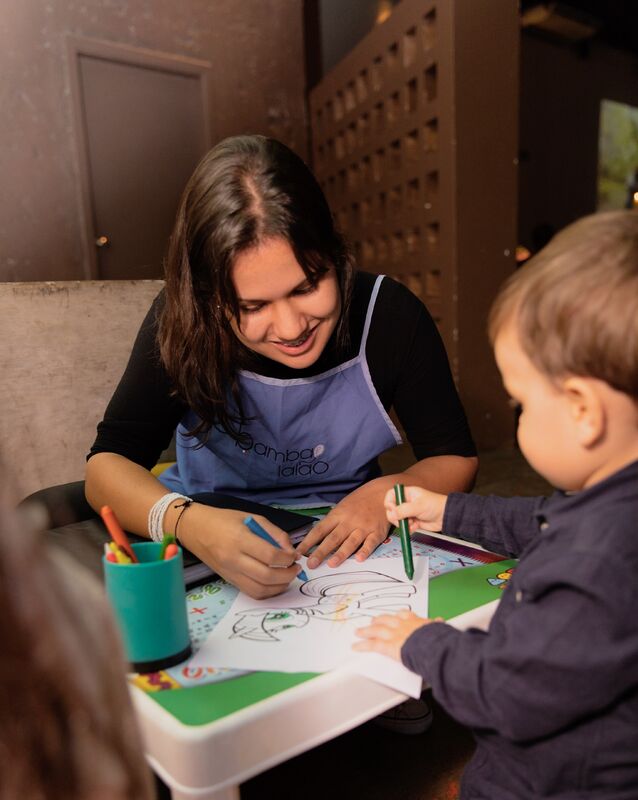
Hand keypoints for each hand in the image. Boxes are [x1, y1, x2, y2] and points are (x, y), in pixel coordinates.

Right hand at [178, 504, 300, 598]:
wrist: (196, 529)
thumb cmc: (225, 520)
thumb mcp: (252, 518)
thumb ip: (275, 533)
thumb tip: (291, 551)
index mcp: (240, 539)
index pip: (270, 555)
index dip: (287, 558)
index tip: (294, 556)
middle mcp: (233, 559)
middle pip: (266, 576)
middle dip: (287, 575)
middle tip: (296, 569)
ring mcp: (230, 573)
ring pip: (259, 590)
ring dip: (279, 587)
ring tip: (288, 576)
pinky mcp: (229, 581)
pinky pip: (251, 592)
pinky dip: (267, 591)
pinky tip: (275, 582)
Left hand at [296, 483, 390, 568]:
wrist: (383, 492)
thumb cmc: (360, 501)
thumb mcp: (342, 507)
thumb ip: (332, 522)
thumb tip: (317, 538)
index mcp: (337, 515)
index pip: (320, 530)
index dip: (308, 542)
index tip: (298, 553)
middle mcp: (349, 521)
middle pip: (333, 538)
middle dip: (321, 552)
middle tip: (311, 564)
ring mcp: (363, 527)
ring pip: (350, 542)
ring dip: (341, 553)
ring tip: (332, 564)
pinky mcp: (377, 532)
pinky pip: (370, 543)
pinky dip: (365, 551)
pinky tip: (360, 559)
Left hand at [353, 610, 440, 660]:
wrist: (433, 645)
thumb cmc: (437, 638)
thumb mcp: (438, 628)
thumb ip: (436, 625)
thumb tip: (441, 621)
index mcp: (414, 620)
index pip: (404, 615)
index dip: (397, 616)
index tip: (394, 616)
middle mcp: (402, 625)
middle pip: (386, 620)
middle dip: (378, 620)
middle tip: (373, 621)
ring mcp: (393, 634)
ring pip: (376, 630)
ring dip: (366, 631)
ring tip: (359, 632)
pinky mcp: (388, 646)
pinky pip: (373, 645)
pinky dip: (363, 645)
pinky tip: (355, 646)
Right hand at [384, 485, 446, 532]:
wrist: (446, 517)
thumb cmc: (436, 505)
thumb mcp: (418, 506)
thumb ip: (403, 510)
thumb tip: (391, 514)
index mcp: (407, 493)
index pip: (391, 495)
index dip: (389, 503)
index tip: (393, 509)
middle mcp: (406, 502)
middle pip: (392, 509)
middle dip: (396, 517)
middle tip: (403, 520)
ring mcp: (409, 512)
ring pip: (397, 519)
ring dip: (403, 523)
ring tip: (413, 523)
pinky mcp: (412, 521)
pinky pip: (405, 526)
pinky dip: (409, 528)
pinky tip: (416, 526)